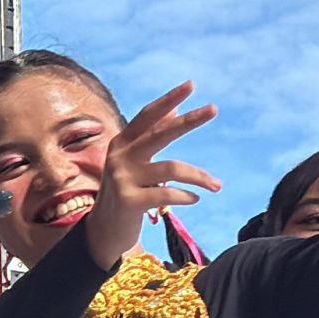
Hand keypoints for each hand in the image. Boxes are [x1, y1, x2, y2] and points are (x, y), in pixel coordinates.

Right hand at [85, 81, 220, 268]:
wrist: (102, 232)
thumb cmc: (125, 192)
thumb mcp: (133, 163)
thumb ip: (150, 138)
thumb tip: (175, 110)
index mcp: (121, 144)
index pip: (147, 117)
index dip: (168, 100)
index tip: (190, 85)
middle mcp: (119, 158)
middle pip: (160, 134)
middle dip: (188, 120)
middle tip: (213, 108)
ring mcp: (122, 179)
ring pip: (172, 168)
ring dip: (200, 177)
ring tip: (216, 185)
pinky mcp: (129, 201)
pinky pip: (167, 194)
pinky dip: (186, 196)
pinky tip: (195, 199)